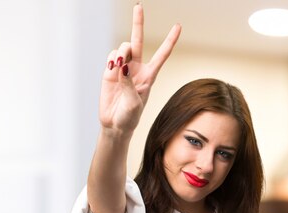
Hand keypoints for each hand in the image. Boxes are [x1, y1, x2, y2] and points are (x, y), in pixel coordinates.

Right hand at [99, 4, 180, 133]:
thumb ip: (129, 83)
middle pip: (138, 40)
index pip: (162, 54)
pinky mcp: (109, 71)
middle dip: (138, 22)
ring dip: (122, 51)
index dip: (170, 40)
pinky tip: (113, 69)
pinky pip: (112, 56)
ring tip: (120, 65)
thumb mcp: (134, 102)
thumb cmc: (130, 117)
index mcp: (150, 75)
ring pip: (123, 47)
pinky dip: (112, 59)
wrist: (115, 125)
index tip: (178, 26)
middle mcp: (137, 68)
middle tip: (138, 6)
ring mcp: (123, 68)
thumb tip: (121, 65)